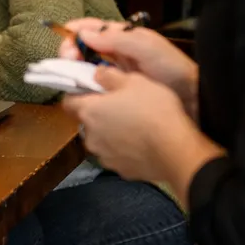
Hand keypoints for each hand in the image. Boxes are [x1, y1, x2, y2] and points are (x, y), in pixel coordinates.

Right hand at [58, 18, 198, 119]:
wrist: (192, 99)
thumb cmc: (171, 68)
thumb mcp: (146, 47)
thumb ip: (116, 39)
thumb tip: (83, 34)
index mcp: (123, 36)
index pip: (92, 28)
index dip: (75, 31)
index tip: (65, 40)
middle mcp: (116, 52)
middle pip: (84, 47)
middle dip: (71, 50)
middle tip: (68, 60)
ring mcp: (115, 72)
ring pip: (86, 65)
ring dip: (74, 68)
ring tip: (70, 75)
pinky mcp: (116, 90)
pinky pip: (93, 84)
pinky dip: (83, 84)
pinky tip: (79, 89)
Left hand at [63, 68, 221, 193]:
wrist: (176, 150)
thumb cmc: (154, 111)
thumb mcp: (134, 81)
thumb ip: (108, 75)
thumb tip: (96, 74)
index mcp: (89, 111)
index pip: (68, 101)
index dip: (77, 94)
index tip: (91, 90)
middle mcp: (90, 136)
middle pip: (86, 121)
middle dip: (98, 114)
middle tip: (119, 106)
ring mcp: (104, 156)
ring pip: (101, 140)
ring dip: (110, 133)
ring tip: (133, 126)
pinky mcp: (120, 171)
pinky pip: (116, 156)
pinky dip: (124, 150)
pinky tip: (141, 144)